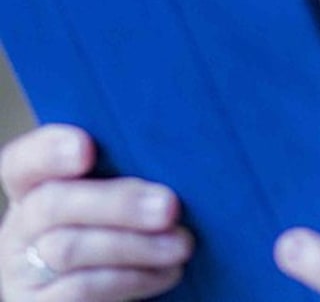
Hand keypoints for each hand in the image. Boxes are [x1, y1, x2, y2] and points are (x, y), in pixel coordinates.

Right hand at [0, 124, 190, 300]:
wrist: (105, 284)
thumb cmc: (121, 221)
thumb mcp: (113, 190)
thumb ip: (123, 169)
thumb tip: (172, 152)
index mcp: (33, 187)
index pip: (24, 161)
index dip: (49, 151)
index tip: (87, 148)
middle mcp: (21, 226)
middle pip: (52, 204)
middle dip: (118, 203)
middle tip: (170, 207)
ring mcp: (23, 270)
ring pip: (69, 249)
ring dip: (135, 245)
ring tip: (182, 244)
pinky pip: (80, 290)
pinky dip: (130, 279)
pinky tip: (167, 272)